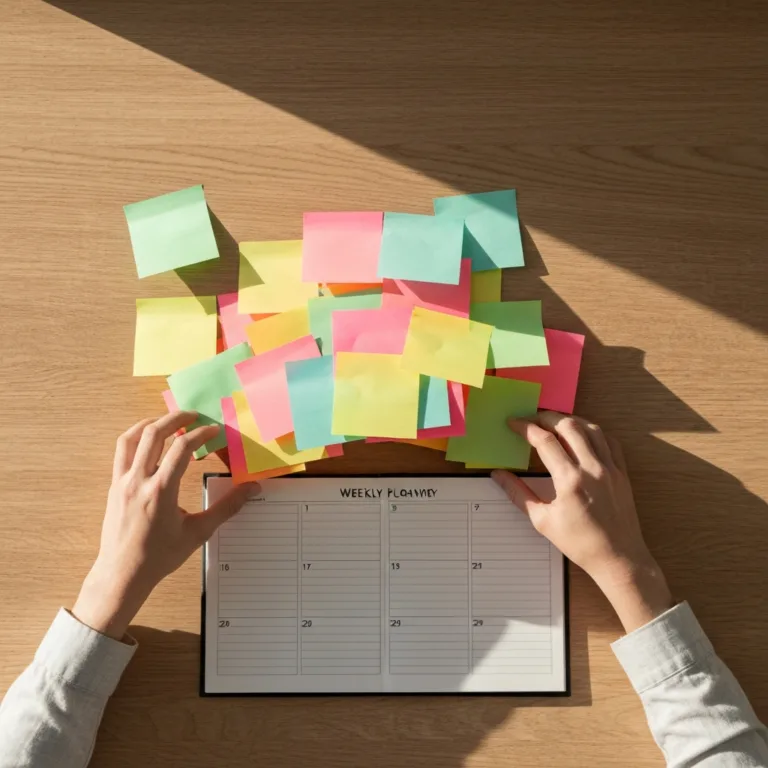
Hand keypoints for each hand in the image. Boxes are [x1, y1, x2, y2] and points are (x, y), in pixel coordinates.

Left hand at [73, 412, 258, 639]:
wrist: (122, 574)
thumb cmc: (160, 556)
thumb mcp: (198, 532)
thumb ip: (226, 507)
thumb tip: (251, 489)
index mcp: (161, 490)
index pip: (182, 448)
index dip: (200, 434)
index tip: (214, 430)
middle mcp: (138, 480)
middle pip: (154, 433)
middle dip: (176, 418)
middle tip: (194, 415)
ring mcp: (122, 481)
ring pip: (132, 437)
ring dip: (152, 423)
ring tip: (169, 420)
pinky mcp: (114, 486)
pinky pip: (122, 451)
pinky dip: (136, 437)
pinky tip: (149, 440)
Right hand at [492, 411, 672, 632]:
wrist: (618, 558)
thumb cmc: (579, 544)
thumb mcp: (542, 521)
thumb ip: (518, 494)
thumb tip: (498, 475)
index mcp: (569, 480)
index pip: (544, 441)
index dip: (525, 427)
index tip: (513, 423)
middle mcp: (592, 468)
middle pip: (567, 426)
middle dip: (546, 417)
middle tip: (531, 419)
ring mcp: (610, 468)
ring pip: (590, 428)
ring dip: (570, 420)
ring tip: (554, 422)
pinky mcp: (622, 472)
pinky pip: (609, 441)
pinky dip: (593, 432)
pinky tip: (582, 435)